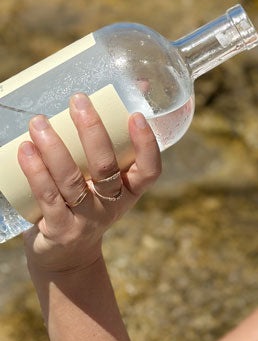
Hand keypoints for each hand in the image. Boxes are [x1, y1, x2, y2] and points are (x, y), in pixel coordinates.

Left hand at [18, 93, 161, 273]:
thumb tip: (137, 84)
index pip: (150, 169)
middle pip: (106, 168)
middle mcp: (111, 205)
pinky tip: (24, 149)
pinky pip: (46, 197)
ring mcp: (84, 219)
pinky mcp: (58, 229)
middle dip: (92, 131)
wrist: (66, 256)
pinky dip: (35, 171)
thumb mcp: (109, 176)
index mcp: (130, 190)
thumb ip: (117, 135)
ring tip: (39, 121)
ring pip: (70, 180)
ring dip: (54, 147)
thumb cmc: (90, 200)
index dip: (146, 144)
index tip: (135, 115)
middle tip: (78, 100)